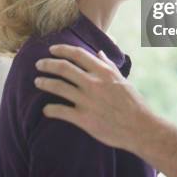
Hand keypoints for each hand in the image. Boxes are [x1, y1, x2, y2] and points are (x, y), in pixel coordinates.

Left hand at [34, 44, 150, 151]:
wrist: (139, 127)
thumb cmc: (133, 103)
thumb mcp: (122, 79)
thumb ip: (108, 66)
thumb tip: (99, 53)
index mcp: (103, 72)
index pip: (78, 54)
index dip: (62, 49)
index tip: (52, 49)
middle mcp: (93, 83)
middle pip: (64, 68)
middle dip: (48, 64)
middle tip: (39, 64)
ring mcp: (87, 101)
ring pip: (58, 87)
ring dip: (45, 83)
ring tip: (37, 82)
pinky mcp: (84, 119)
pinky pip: (60, 111)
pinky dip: (50, 109)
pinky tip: (46, 109)